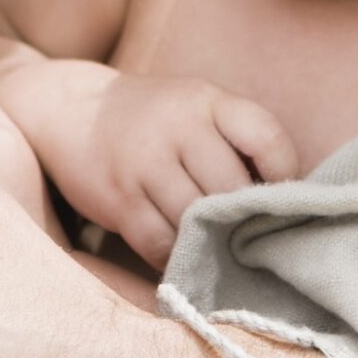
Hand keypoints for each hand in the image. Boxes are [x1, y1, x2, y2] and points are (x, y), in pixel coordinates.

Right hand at [0, 60, 298, 269]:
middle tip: (252, 237)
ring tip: (222, 252)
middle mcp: (177, 127)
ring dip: (211, 242)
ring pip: (196, 220)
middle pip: (231, 189)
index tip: (282, 198)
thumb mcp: (196, 106)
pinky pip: (159, 242)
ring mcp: (144, 163)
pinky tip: (185, 257)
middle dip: (244, 218)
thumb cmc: (153, 118)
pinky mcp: (118, 197)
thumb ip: (236, 141)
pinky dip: (176, 257)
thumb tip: (287, 200)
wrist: (70, 108)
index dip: (285, 175)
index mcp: (207, 100)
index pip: (266, 136)